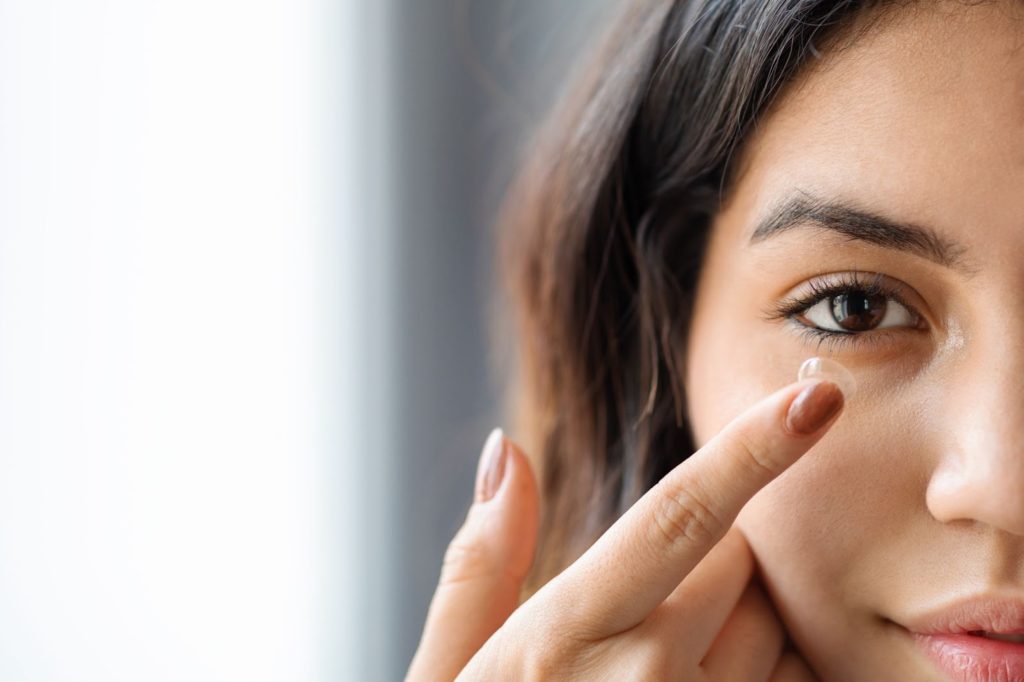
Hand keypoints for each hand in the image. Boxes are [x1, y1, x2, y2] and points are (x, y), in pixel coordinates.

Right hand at [406, 377, 843, 679]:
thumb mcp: (446, 673)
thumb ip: (477, 561)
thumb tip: (502, 451)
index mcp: (566, 634)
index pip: (680, 516)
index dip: (755, 448)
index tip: (818, 397)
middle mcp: (646, 678)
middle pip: (738, 560)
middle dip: (711, 558)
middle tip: (646, 608)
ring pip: (776, 629)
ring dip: (743, 623)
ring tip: (665, 671)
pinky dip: (763, 676)